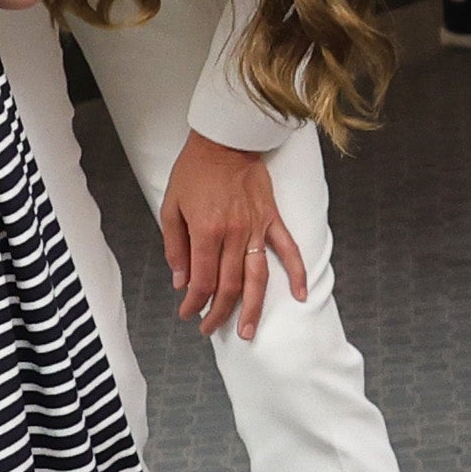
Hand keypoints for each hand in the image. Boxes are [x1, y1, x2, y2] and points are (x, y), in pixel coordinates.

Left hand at [158, 129, 310, 340]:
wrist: (224, 141)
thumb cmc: (194, 172)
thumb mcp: (171, 207)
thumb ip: (175, 246)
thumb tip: (180, 280)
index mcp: (206, 232)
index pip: (201, 280)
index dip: (194, 303)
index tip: (188, 314)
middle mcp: (233, 234)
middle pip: (229, 286)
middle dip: (219, 313)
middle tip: (210, 329)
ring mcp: (256, 228)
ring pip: (257, 277)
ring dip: (252, 307)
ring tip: (247, 330)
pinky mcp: (272, 219)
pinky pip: (289, 249)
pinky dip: (297, 273)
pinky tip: (300, 295)